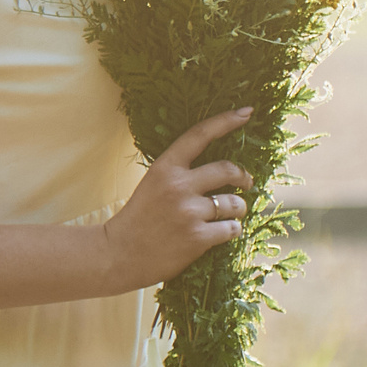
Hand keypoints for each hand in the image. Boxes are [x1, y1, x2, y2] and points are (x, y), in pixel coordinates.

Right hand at [103, 108, 253, 288]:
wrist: (119, 254)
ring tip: (229, 217)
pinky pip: (231, 229)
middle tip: (247, 183)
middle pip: (228, 170)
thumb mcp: (152, 184)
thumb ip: (180, 173)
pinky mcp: (197, 237)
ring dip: (237, 210)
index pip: (200, 135)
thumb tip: (220, 169)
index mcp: (165, 167)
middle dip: (244, 177)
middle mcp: (179, 185)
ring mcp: (189, 212)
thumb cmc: (138, 218)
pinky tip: (220, 234)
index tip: (247, 112)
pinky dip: (231, 231)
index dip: (226, 121)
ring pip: (235, 203)